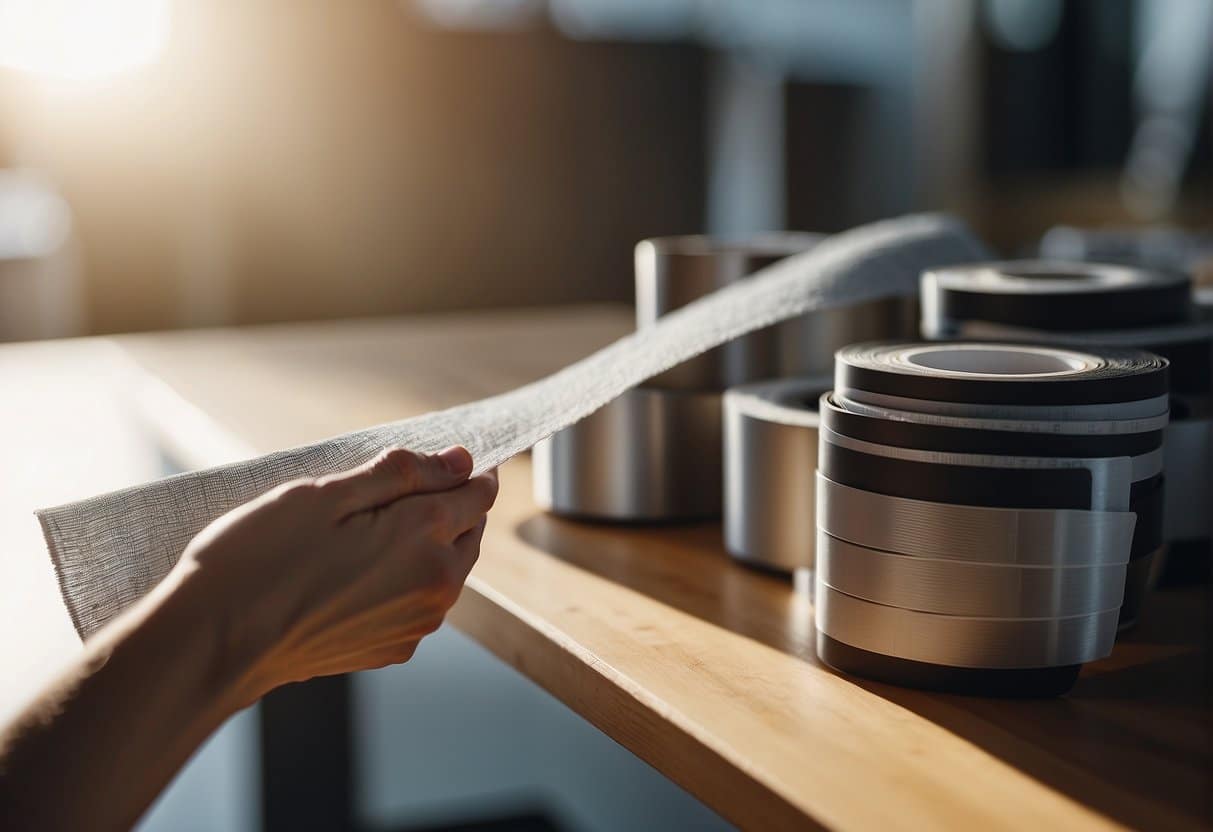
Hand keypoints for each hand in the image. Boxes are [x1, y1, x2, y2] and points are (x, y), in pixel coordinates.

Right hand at [173, 446, 497, 704]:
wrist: (213, 644)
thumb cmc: (260, 560)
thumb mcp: (327, 494)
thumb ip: (405, 474)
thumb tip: (462, 460)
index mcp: (425, 536)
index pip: (480, 493)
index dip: (469, 469)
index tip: (450, 457)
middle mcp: (437, 585)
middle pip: (468, 531)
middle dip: (448, 505)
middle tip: (397, 490)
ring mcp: (417, 623)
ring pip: (446, 568)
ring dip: (426, 544)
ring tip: (368, 529)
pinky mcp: (392, 648)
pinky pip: (418, 602)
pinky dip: (404, 580)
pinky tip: (356, 572)